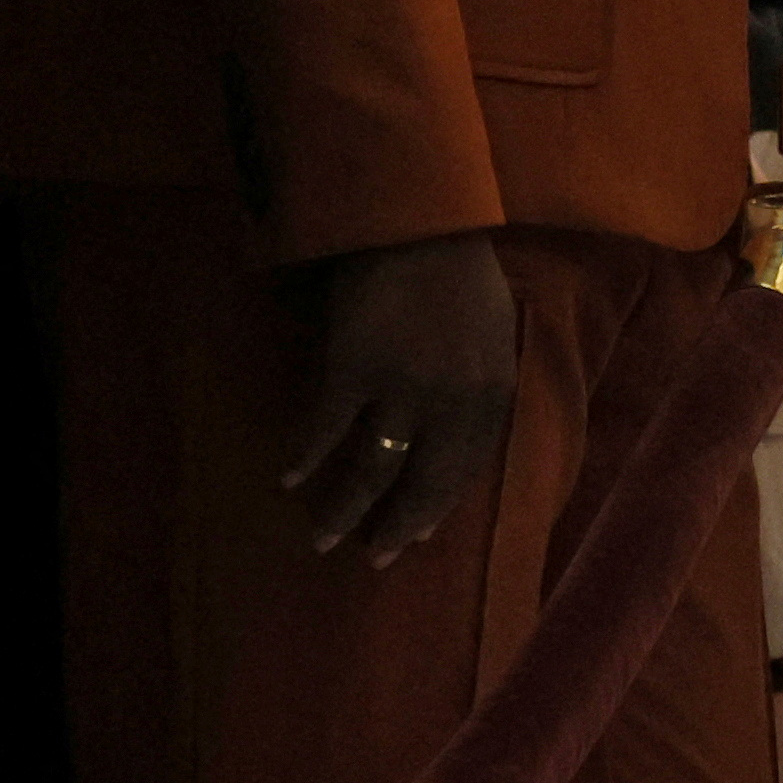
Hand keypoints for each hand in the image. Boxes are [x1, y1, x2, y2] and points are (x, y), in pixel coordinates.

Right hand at [282, 231, 516, 560]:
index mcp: (491, 396)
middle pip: (421, 484)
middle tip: (373, 560)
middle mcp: (451, 403)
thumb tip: (455, 446)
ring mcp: (401, 389)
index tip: (416, 540)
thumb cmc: (460, 278)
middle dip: (395, 528)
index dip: (435, 510)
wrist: (418, 222)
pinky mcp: (352, 370)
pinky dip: (305, 457)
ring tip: (323, 538)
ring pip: (371, 470)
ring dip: (344, 509)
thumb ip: (480, 393)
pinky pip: (325, 429)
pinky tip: (289, 477)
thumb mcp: (493, 340)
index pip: (463, 473)